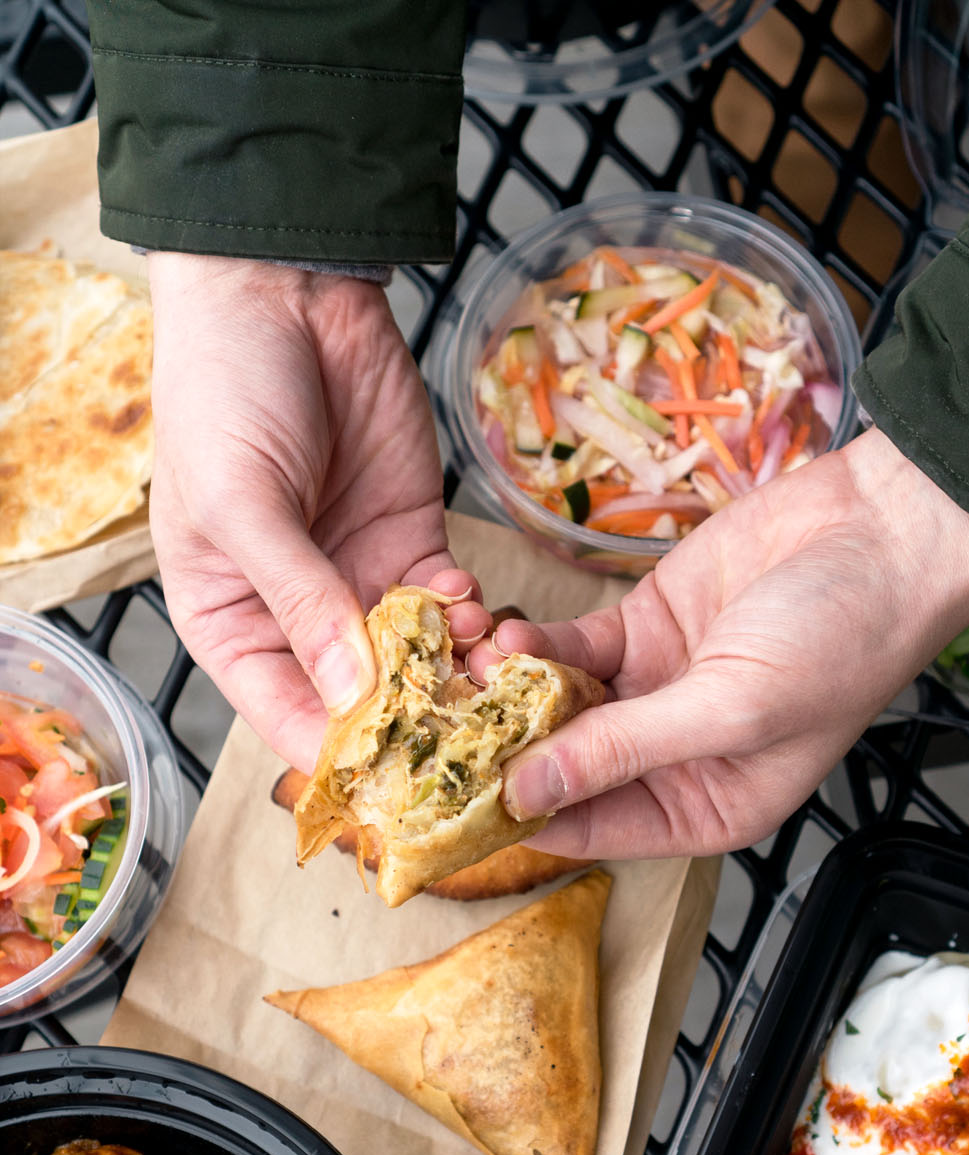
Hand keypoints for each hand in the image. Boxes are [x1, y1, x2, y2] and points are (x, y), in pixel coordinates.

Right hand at [145, 253, 488, 772]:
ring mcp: (360, 581)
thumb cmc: (226, 395)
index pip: (286, 716)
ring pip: (418, 659)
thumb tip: (353, 692)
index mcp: (233, 624)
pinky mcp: (413, 541)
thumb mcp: (244, 504)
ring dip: (456, 673)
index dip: (341, 759)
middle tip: (471, 740)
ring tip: (490, 675)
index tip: (397, 795)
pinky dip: (471, 618)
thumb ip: (301, 599)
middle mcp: (299, 618)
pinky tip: (485, 614)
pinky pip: (449, 604)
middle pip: (363, 700)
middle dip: (416, 722)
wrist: (284, 292)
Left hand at [468, 429, 968, 859]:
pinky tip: (504, 635)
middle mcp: (670, 759)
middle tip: (437, 734)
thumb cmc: (839, 640)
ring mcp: (651, 691)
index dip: (524, 822)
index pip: (592, 832)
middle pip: (564, 770)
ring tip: (466, 674)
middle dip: (503, 752)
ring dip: (509, 694)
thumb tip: (528, 793)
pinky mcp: (640, 630)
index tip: (450, 806)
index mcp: (704, 806)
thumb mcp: (731, 710)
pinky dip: (534, 644)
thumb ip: (624, 750)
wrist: (882, 532)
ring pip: (555, 707)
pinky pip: (568, 649)